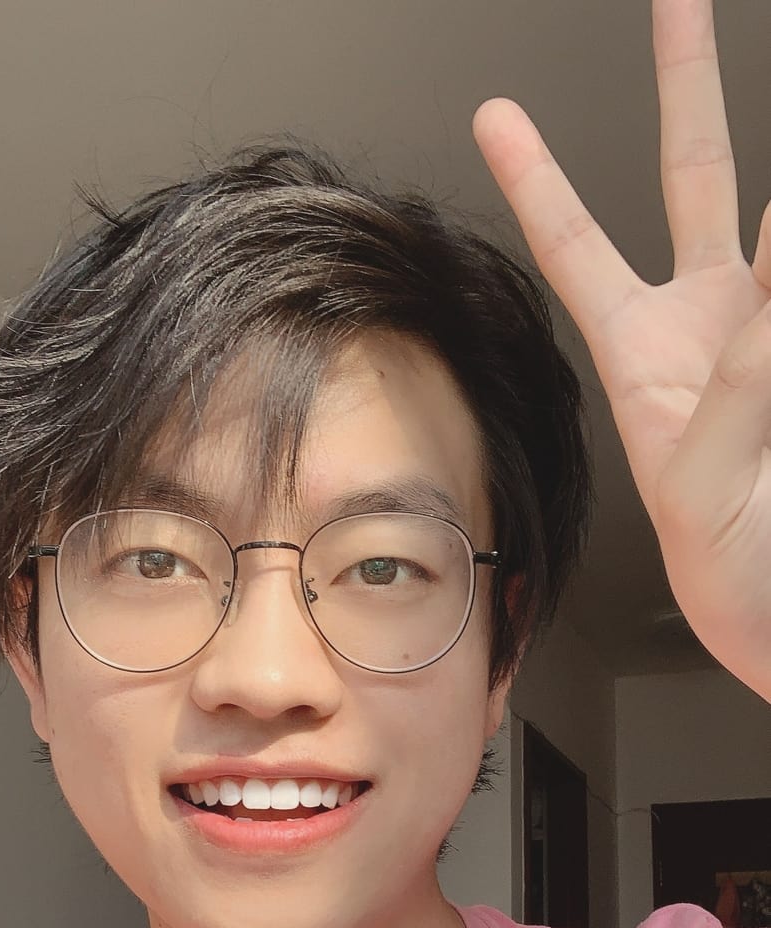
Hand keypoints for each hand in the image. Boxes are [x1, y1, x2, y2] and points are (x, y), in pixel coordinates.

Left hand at [473, 0, 770, 702]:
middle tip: (677, 1)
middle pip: (691, 177)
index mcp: (641, 354)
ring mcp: (767, 328)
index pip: (575, 247)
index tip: (496, 117)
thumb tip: (769, 294)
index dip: (537, 180)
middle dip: (686, 84)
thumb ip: (735, 386)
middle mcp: (708, 320)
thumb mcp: (699, 480)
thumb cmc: (720, 558)